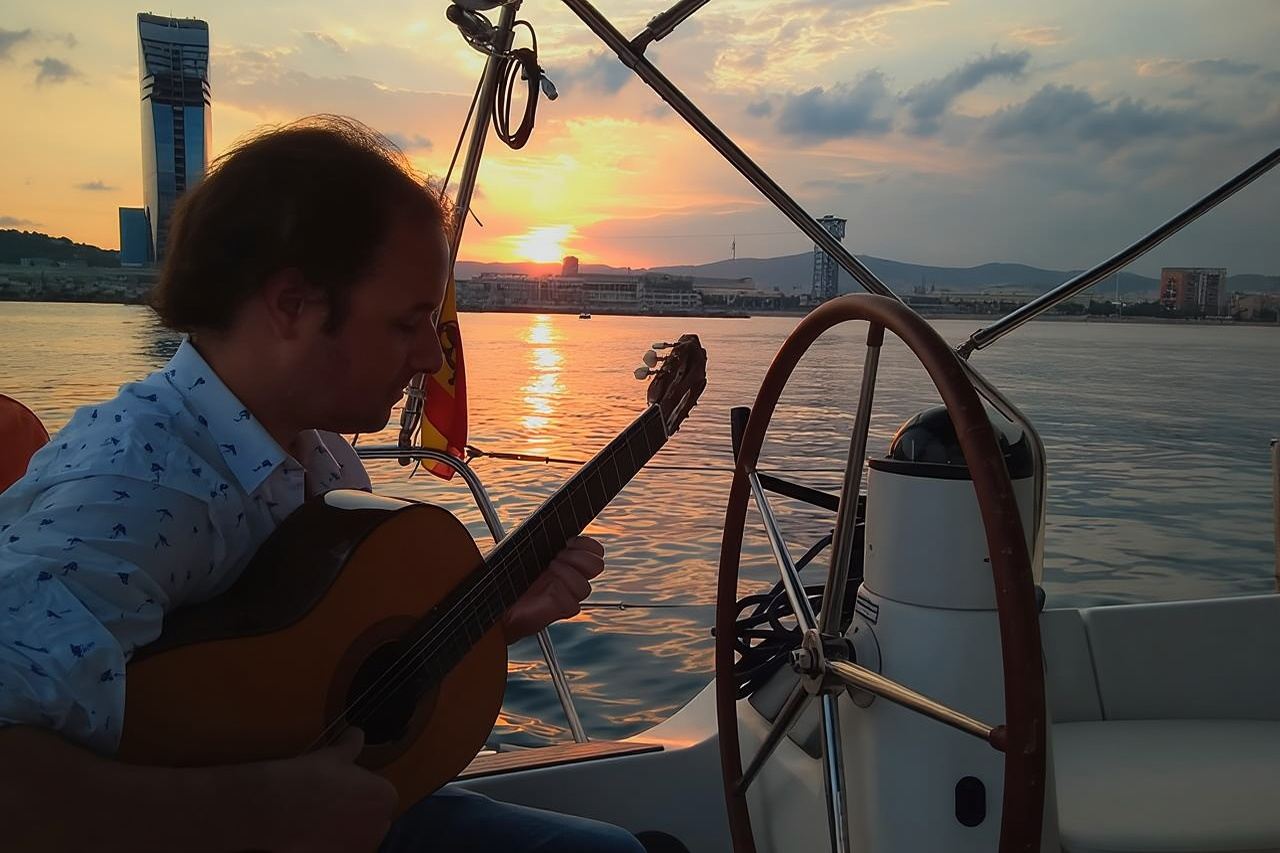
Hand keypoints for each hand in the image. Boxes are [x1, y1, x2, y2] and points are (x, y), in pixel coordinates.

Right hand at [261, 728, 398, 852]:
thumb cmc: (310, 779)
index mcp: (386, 795)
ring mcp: (362, 846)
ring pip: (358, 836)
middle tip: (333, 802)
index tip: (345, 787)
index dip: (362, 789)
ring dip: (346, 829)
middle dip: (358, 811)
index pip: (381, 794)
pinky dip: (333, 844)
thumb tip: (356, 734)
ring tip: (322, 818)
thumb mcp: (334, 755)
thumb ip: (351, 745)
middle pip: (373, 817)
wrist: (279, 808)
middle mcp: (380, 824)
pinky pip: (343, 849)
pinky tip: (316, 834)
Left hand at [502, 536, 604, 641]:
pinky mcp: (561, 611)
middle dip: (580, 557)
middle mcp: (571, 577)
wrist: (498, 601)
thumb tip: (556, 529)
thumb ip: (543, 541)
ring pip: (585, 587)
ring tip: (550, 569)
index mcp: (568, 560)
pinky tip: (547, 590)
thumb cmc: (509, 575)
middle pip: (597, 566)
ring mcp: (568, 595)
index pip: (595, 551)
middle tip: (559, 555)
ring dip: (568, 574)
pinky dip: (560, 595)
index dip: (588, 544)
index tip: (568, 541)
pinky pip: (573, 604)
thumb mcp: (526, 551)